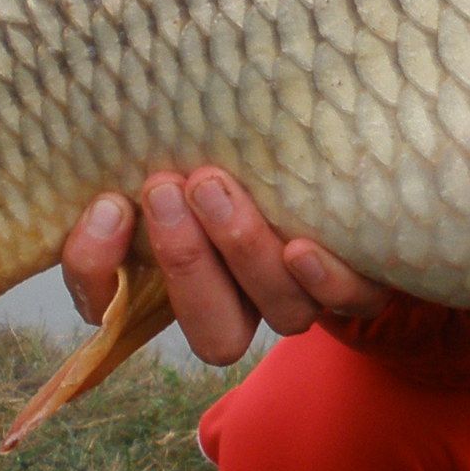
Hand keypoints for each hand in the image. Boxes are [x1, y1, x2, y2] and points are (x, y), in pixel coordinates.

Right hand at [58, 166, 388, 366]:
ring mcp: (308, 297)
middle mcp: (249, 307)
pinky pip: (352, 301)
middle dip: (186, 264)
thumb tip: (105, 209)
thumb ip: (112, 204)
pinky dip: (325, 281)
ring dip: (242, 254)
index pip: (126, 313)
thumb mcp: (161, 170)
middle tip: (166, 188)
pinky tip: (300, 247)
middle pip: (218, 335)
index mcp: (189, 292)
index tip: (110, 206)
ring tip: (214, 187)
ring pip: (282, 312)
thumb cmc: (225, 156)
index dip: (112, 276)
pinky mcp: (364, 277)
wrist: (322, 135)